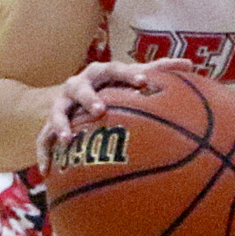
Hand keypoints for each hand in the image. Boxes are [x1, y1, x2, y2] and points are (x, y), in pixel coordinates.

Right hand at [36, 58, 193, 171]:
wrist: (71, 95)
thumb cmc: (112, 86)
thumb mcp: (131, 77)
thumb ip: (159, 70)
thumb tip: (192, 65)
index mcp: (101, 73)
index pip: (115, 70)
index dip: (128, 75)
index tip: (143, 82)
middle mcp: (78, 85)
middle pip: (80, 88)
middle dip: (88, 98)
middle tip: (100, 111)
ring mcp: (61, 104)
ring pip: (57, 113)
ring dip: (60, 124)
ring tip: (67, 139)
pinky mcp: (49, 124)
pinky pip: (42, 140)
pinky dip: (43, 153)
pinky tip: (47, 170)